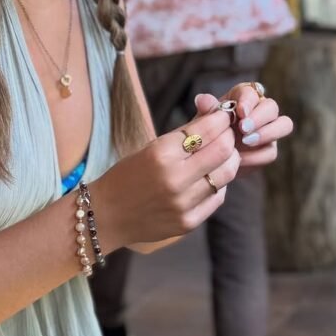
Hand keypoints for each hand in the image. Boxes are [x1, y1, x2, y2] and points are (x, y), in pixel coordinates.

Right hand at [92, 108, 240, 247]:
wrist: (106, 215)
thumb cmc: (129, 175)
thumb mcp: (153, 146)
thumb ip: (186, 131)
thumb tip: (216, 112)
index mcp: (161, 153)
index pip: (207, 130)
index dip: (222, 119)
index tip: (224, 115)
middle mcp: (174, 179)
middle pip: (224, 150)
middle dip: (230, 138)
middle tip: (227, 134)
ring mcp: (183, 204)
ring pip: (226, 175)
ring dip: (229, 161)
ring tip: (221, 156)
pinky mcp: (188, 223)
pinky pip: (218, 198)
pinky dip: (219, 185)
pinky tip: (210, 179)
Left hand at [194, 83, 292, 168]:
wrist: (209, 157)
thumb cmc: (207, 132)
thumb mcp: (203, 121)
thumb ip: (206, 110)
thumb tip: (202, 99)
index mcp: (243, 97)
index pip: (252, 92)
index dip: (248, 100)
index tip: (240, 111)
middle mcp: (260, 110)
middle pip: (271, 106)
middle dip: (259, 117)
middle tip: (243, 129)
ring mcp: (268, 129)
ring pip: (284, 125)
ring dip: (268, 133)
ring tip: (247, 142)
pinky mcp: (269, 149)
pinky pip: (271, 151)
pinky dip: (257, 156)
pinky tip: (240, 159)